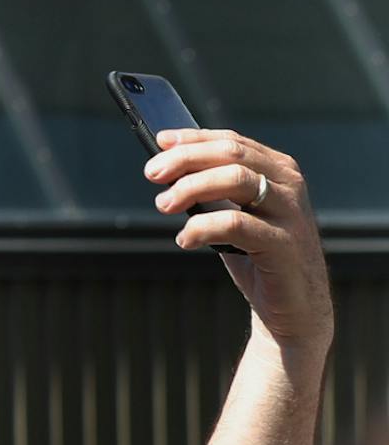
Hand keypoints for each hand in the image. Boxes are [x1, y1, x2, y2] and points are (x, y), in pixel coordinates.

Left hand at [146, 130, 331, 360]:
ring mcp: (289, 211)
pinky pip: (237, 224)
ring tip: (163, 205)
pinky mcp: (283, 243)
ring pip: (236, 180)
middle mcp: (289, 183)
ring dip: (192, 187)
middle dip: (186, 159)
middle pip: (231, 155)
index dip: (194, 138)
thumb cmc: (256, 256)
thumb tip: (166, 172)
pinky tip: (184, 239)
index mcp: (278, 170)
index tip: (160, 141)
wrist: (293, 306)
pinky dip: (203, 228)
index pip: (232, 142)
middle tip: (151, 173)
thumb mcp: (235, 216)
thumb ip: (213, 193)